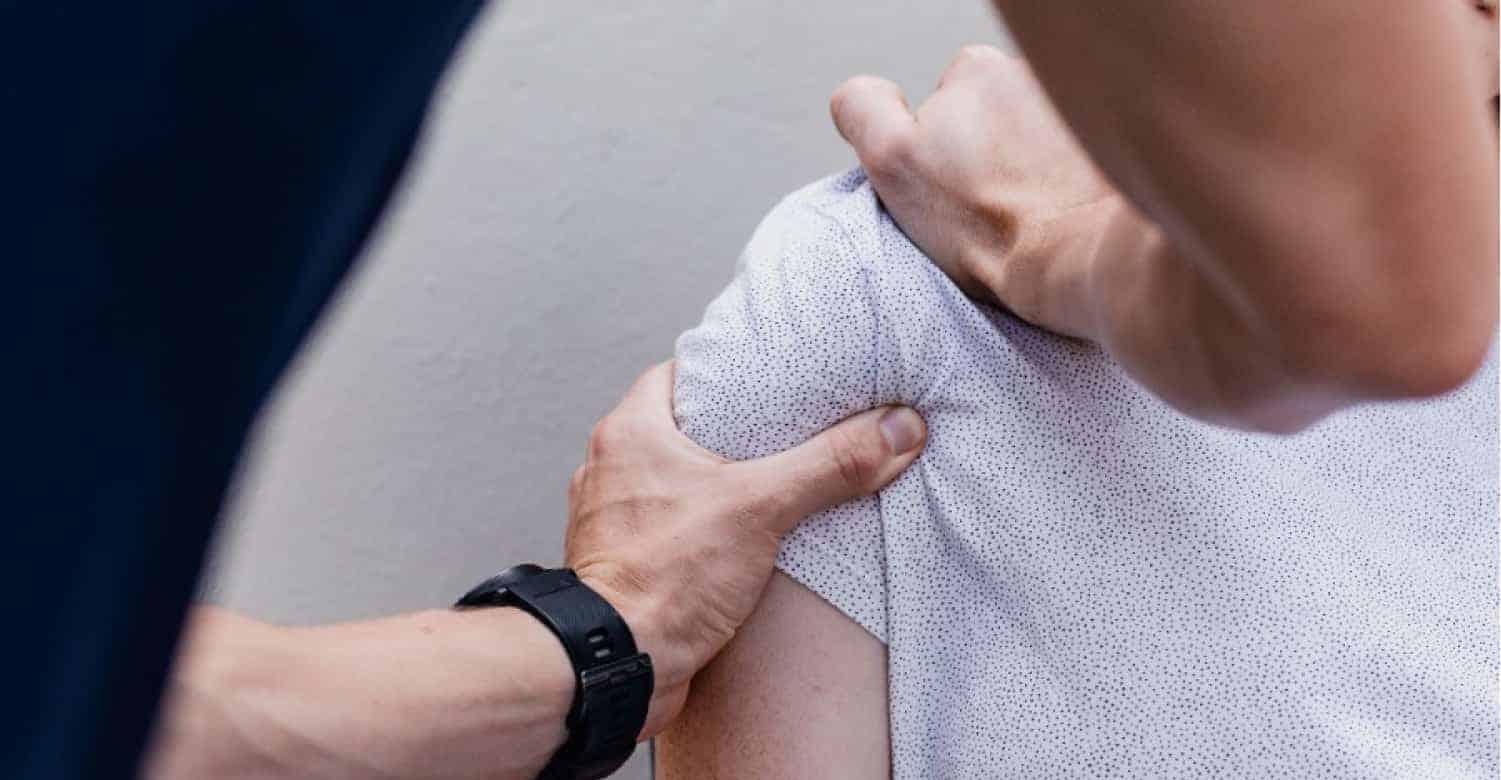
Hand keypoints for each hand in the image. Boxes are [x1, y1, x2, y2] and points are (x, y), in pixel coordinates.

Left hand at [563, 361, 924, 736]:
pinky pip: (668, 529)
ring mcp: (611, 519)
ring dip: (716, 485)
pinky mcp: (624, 565)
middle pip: (679, 429)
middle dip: (730, 432)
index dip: (724, 372)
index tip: (768, 377)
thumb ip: (831, 464)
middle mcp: (610, 469)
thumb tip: (898, 429)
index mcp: (629, 432)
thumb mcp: (761, 507)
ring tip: (771, 484)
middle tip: (784, 430)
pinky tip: (741, 541)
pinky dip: (702, 529)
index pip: (676, 375)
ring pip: (672, 483)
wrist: (619, 665)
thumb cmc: (664, 578)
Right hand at [830, 45, 1121, 339]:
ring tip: (1028, 214)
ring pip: (1034, 138)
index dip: (934, 149)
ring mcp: (1079, 108)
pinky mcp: (1113, 147)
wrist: (1078, 259)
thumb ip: (864, 110)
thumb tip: (863, 95)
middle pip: (991, 118)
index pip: (940, 101)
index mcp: (976, 70)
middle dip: (985, 154)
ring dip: (1029, 167)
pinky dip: (1067, 182)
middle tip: (988, 206)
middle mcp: (1032, 74)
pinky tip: (1063, 214)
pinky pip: (1076, 160)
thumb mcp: (896, 160)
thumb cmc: (986, 222)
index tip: (951, 186)